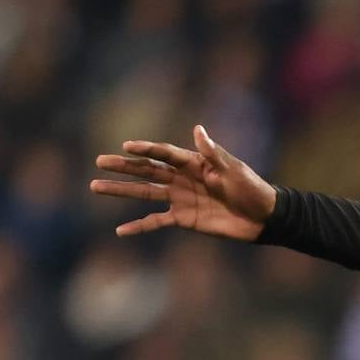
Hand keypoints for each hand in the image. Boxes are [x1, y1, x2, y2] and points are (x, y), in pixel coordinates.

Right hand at [90, 124, 276, 240]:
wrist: (263, 217)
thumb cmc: (252, 188)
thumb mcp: (234, 169)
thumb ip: (213, 153)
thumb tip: (198, 129)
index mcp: (193, 162)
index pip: (164, 153)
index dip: (146, 149)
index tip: (126, 146)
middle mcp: (181, 178)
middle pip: (147, 170)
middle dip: (123, 166)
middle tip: (99, 161)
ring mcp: (180, 198)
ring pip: (144, 193)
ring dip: (121, 190)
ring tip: (95, 186)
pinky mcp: (183, 219)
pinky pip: (156, 222)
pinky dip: (139, 226)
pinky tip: (120, 230)